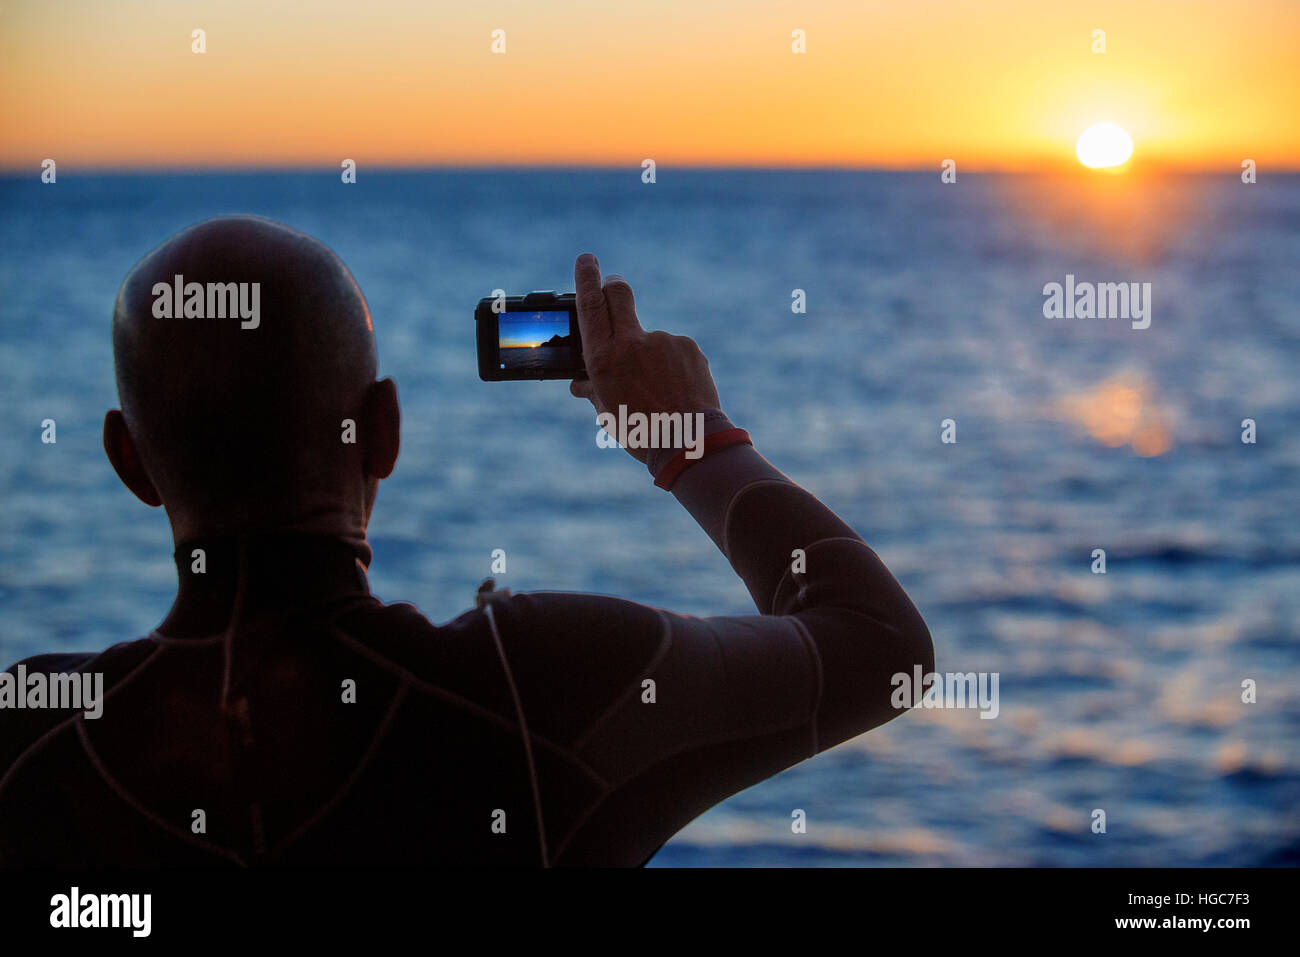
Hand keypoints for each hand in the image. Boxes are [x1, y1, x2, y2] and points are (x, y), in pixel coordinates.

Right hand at [569, 254, 720, 462]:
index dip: (586, 277)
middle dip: (612, 285)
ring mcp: (663, 341)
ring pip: (648, 334)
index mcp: (604, 358)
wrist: (690, 443)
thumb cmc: (641, 431)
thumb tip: (579, 383)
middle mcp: (632, 342)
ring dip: (648, 351)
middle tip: (611, 289)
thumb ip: (593, 389)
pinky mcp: (688, 346)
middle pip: (619, 292)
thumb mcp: (607, 413)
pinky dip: (671, 364)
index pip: (590, 304)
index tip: (586, 260)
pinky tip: (676, 387)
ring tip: (658, 388)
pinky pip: (673, 349)